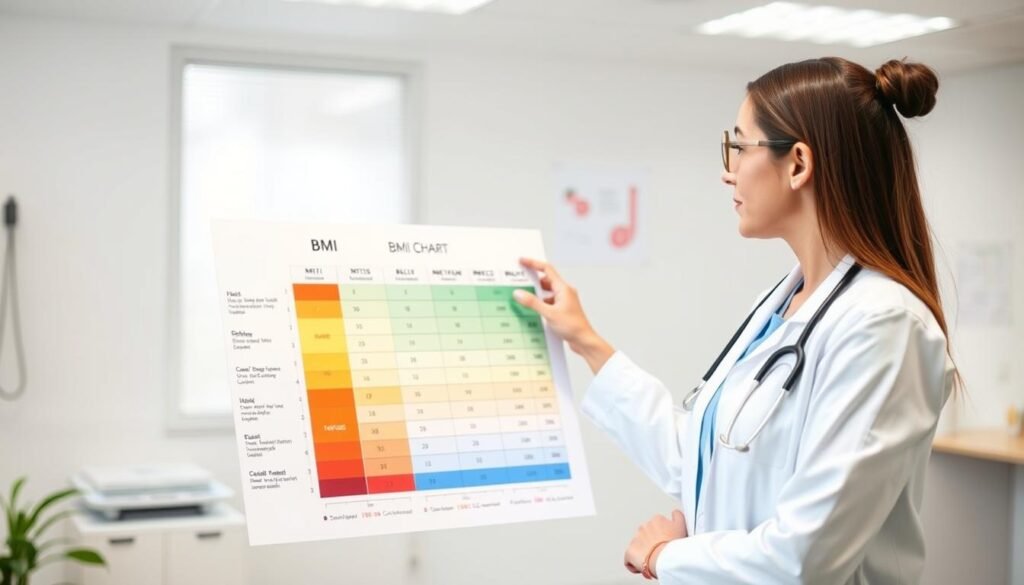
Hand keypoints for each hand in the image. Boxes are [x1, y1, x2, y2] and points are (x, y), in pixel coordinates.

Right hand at [513, 257, 614, 372]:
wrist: (584, 341)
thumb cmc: (573, 326)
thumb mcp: (549, 313)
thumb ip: (532, 303)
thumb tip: (519, 293)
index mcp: (563, 288)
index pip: (547, 269)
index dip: (533, 264)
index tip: (522, 261)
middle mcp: (564, 292)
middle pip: (546, 281)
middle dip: (533, 281)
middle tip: (519, 282)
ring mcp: (564, 301)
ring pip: (546, 293)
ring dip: (536, 295)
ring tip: (524, 298)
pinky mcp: (562, 310)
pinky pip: (548, 302)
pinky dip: (540, 304)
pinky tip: (533, 311)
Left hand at [623, 510, 686, 578]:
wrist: (664, 558)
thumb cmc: (674, 545)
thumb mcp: (682, 526)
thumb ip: (678, 516)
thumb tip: (674, 513)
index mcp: (656, 520)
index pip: (658, 526)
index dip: (662, 536)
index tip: (665, 543)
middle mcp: (644, 527)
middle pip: (648, 536)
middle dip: (652, 544)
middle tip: (661, 553)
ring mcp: (635, 539)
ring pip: (639, 547)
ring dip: (644, 553)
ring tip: (654, 561)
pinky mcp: (629, 552)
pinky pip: (629, 560)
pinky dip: (634, 564)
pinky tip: (643, 568)